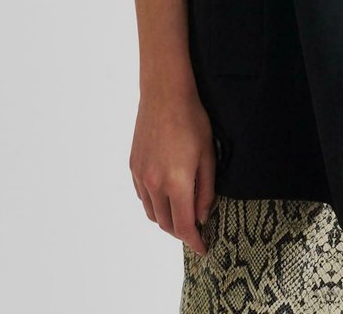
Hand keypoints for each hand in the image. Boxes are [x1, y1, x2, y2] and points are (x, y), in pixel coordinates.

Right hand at [129, 84, 216, 256]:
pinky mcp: (133, 167)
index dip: (194, 241)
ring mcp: (140, 176)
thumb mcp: (208, 155)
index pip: (184, 226)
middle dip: (181, 231)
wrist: (165, 94)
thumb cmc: (192, 120)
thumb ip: (206, 190)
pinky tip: (166, 194)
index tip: (203, 248)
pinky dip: (154, 203)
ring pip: (152, 213)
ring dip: (166, 219)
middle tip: (195, 229)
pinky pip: (142, 197)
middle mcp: (154, 184)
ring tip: (181, 212)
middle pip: (166, 224)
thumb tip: (201, 216)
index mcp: (176, 183)